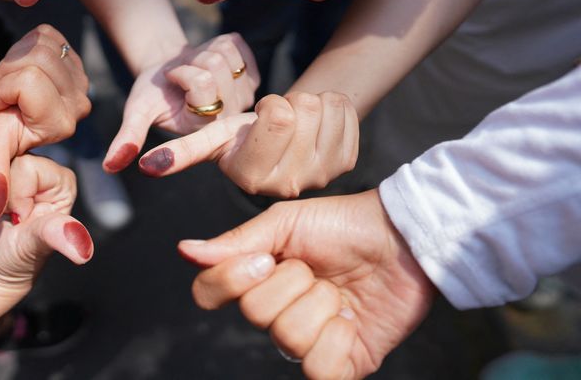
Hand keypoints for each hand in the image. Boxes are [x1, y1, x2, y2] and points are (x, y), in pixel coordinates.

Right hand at [0, 24, 90, 221]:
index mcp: (61, 126)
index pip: (27, 81)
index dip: (2, 90)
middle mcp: (78, 105)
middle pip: (37, 59)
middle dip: (9, 73)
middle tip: (4, 96)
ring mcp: (79, 80)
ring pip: (42, 44)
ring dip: (16, 60)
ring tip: (12, 85)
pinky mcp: (74, 59)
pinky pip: (46, 34)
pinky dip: (25, 46)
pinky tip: (23, 71)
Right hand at [0, 153, 91, 293]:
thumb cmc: (16, 260)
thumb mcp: (36, 247)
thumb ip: (56, 237)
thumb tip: (84, 251)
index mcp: (62, 181)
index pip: (28, 167)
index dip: (15, 197)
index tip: (20, 219)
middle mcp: (43, 169)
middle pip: (5, 157)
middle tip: (6, 217)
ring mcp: (18, 166)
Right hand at [102, 33, 258, 171]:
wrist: (166, 71)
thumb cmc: (152, 94)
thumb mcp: (136, 112)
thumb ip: (128, 138)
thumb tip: (110, 166)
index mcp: (204, 129)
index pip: (201, 82)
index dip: (182, 73)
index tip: (171, 81)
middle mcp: (229, 116)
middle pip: (215, 64)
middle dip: (192, 60)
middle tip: (183, 73)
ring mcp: (244, 95)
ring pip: (226, 53)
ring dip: (203, 51)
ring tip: (194, 67)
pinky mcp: (252, 74)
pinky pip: (236, 43)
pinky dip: (217, 44)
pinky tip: (209, 61)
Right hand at [138, 92, 357, 197]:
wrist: (289, 136)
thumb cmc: (245, 133)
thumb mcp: (214, 137)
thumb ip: (181, 153)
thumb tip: (145, 166)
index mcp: (252, 178)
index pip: (278, 115)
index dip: (269, 105)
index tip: (260, 118)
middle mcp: (288, 186)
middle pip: (303, 108)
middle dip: (289, 101)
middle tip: (281, 118)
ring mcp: (321, 176)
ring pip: (325, 106)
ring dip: (311, 102)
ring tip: (298, 120)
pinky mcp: (346, 163)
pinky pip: (345, 109)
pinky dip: (332, 106)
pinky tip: (319, 123)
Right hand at [178, 190, 433, 378]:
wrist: (402, 238)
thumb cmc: (344, 225)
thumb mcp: (285, 224)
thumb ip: (235, 243)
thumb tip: (185, 251)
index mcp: (257, 277)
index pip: (209, 293)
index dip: (231, 281)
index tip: (265, 260)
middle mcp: (276, 311)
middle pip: (254, 315)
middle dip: (292, 284)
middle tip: (317, 269)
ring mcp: (308, 339)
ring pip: (288, 340)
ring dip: (321, 306)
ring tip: (340, 291)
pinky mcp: (343, 361)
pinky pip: (320, 370)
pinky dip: (337, 342)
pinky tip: (350, 321)